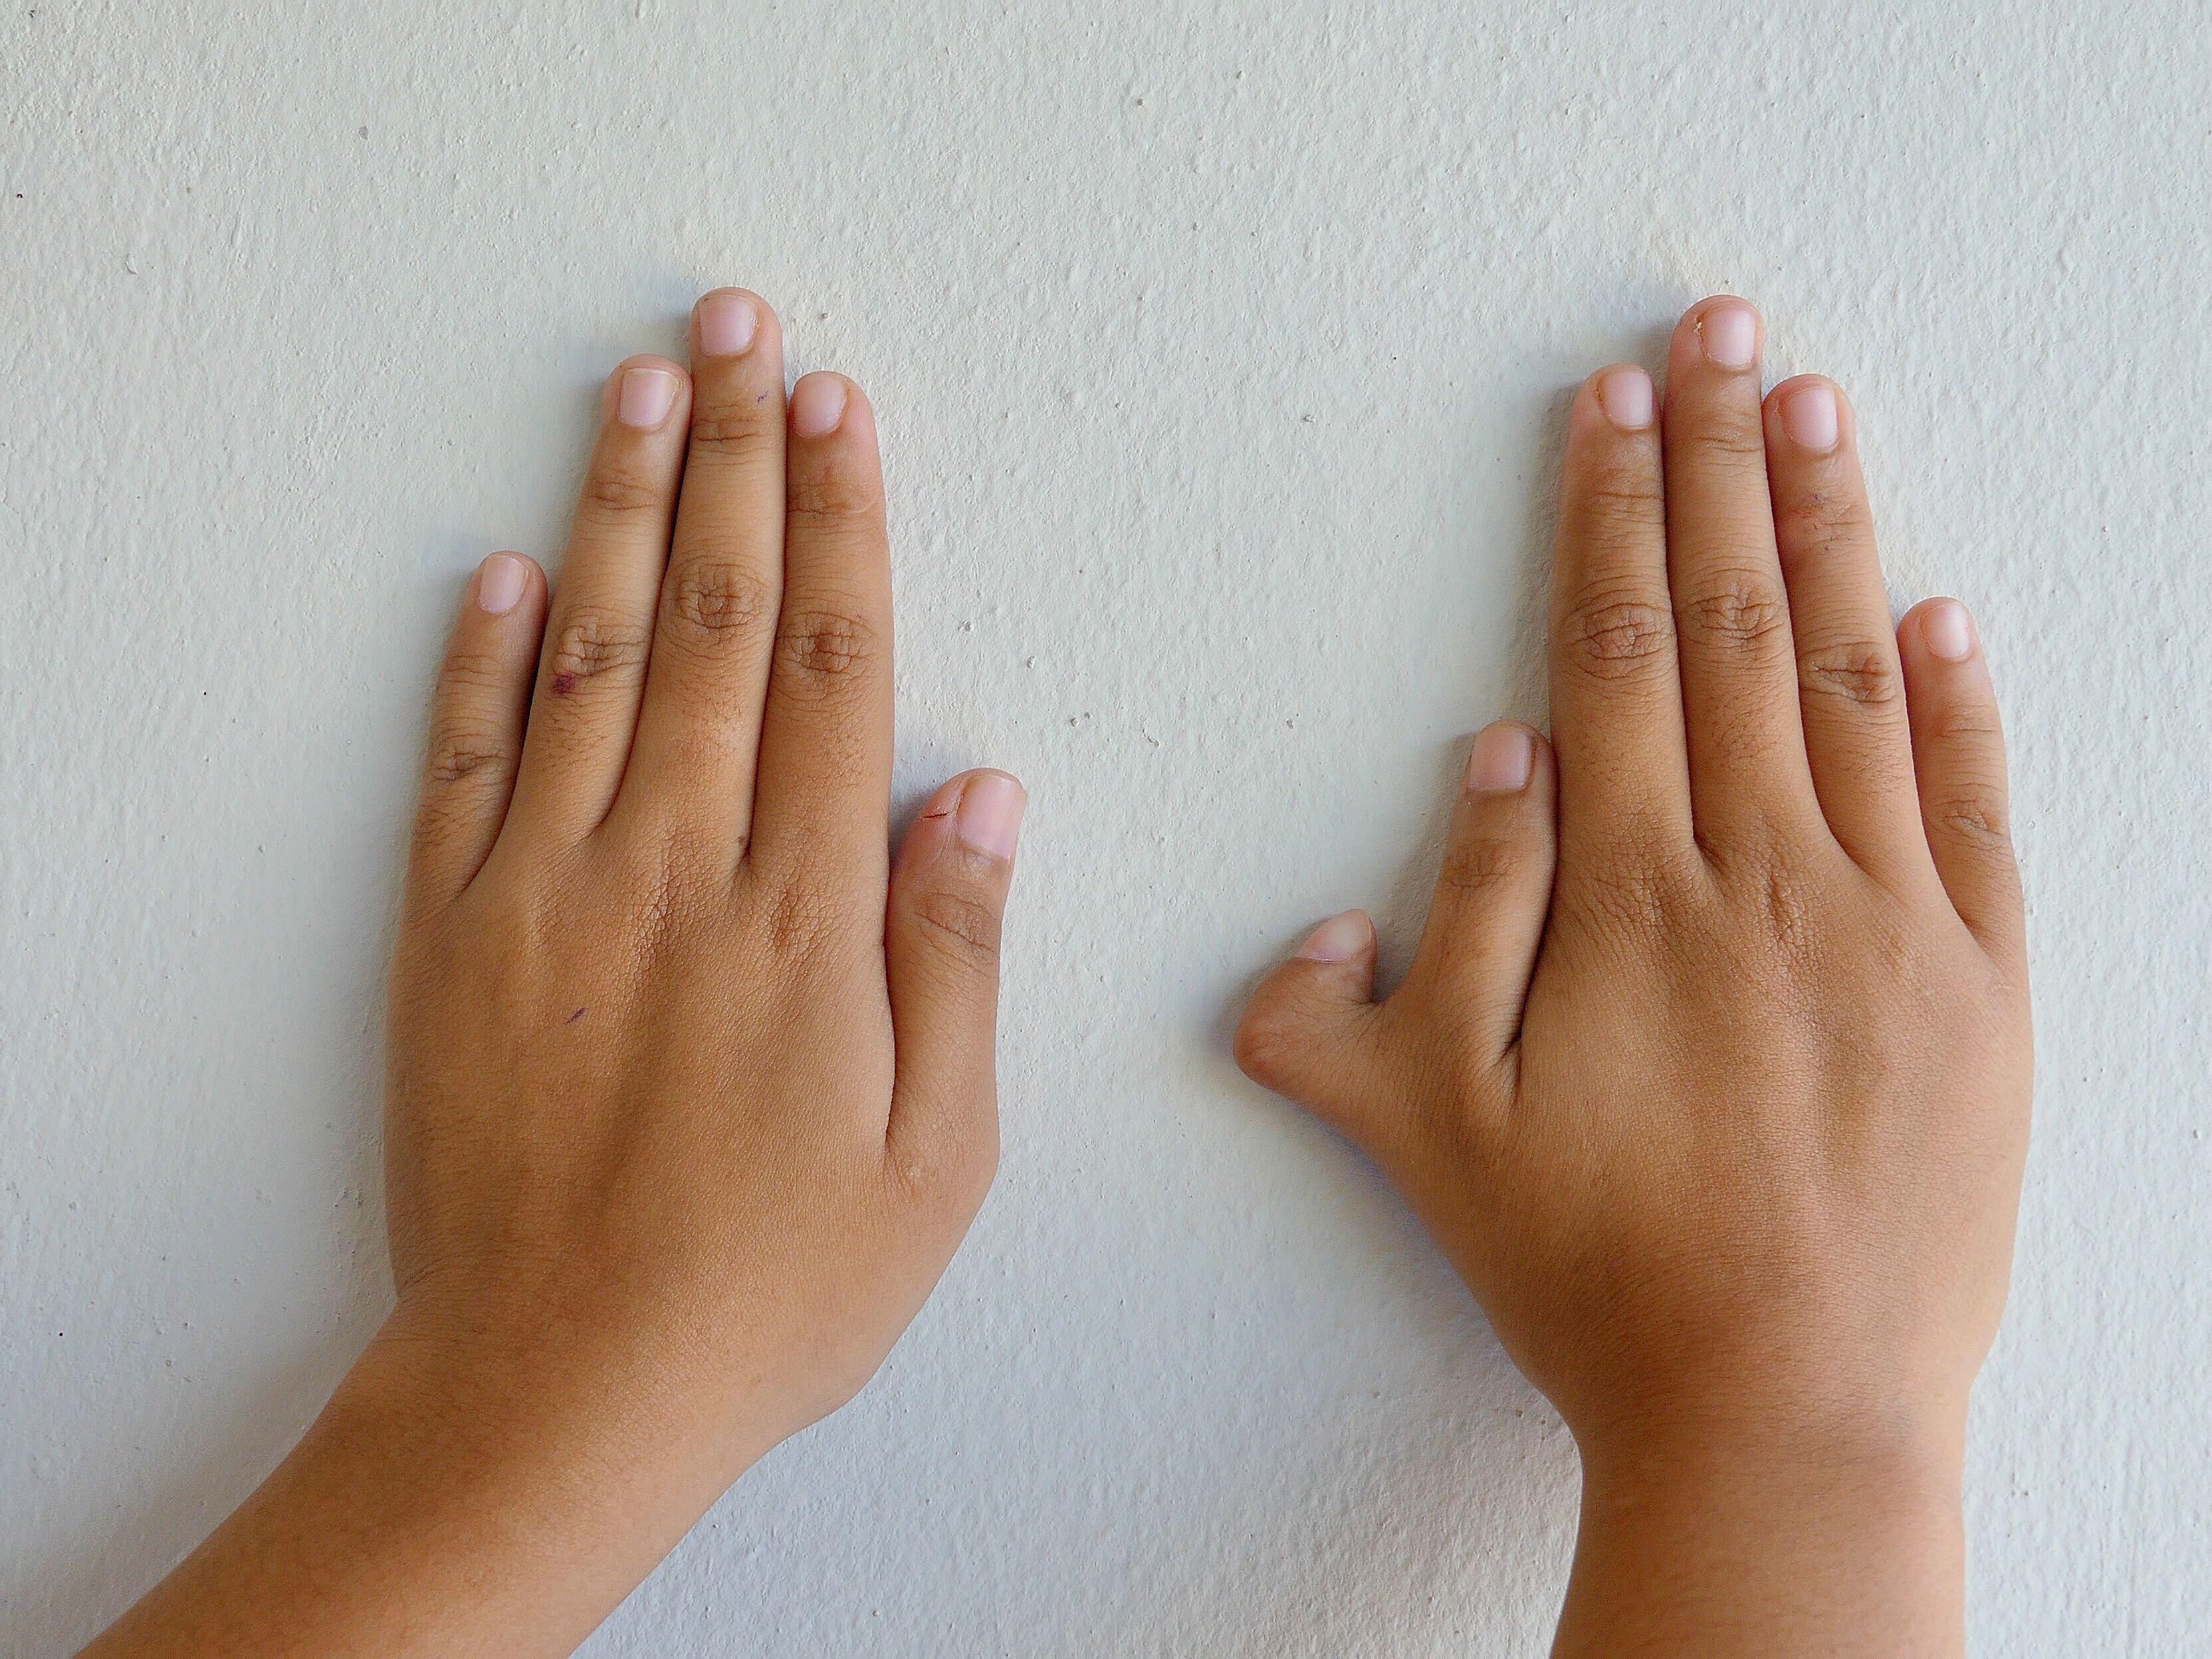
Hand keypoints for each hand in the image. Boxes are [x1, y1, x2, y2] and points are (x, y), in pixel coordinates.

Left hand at [89, 290, 1024, 1656]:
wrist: (556, 1389)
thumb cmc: (766, 1288)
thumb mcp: (934, 1157)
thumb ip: (954, 957)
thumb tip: (980, 794)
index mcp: (802, 916)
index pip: (825, 665)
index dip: (838, 522)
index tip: (841, 410)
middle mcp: (673, 869)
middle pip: (705, 619)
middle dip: (733, 460)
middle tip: (740, 331)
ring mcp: (547, 893)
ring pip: (585, 657)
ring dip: (612, 508)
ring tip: (637, 387)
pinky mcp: (451, 938)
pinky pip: (460, 764)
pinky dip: (475, 659)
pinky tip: (497, 569)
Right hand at [1236, 297, 2028, 1653]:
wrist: (1786, 1416)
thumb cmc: (1593, 1276)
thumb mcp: (1430, 1129)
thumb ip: (1422, 944)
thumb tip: (1483, 760)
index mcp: (1633, 899)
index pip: (1620, 653)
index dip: (1612, 514)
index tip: (1612, 402)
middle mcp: (1769, 880)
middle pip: (1740, 626)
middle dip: (1719, 464)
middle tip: (1718, 332)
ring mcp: (1892, 928)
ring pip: (1856, 683)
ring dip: (1832, 531)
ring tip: (1814, 406)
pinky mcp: (1984, 993)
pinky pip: (1977, 811)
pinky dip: (1963, 701)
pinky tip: (1945, 610)